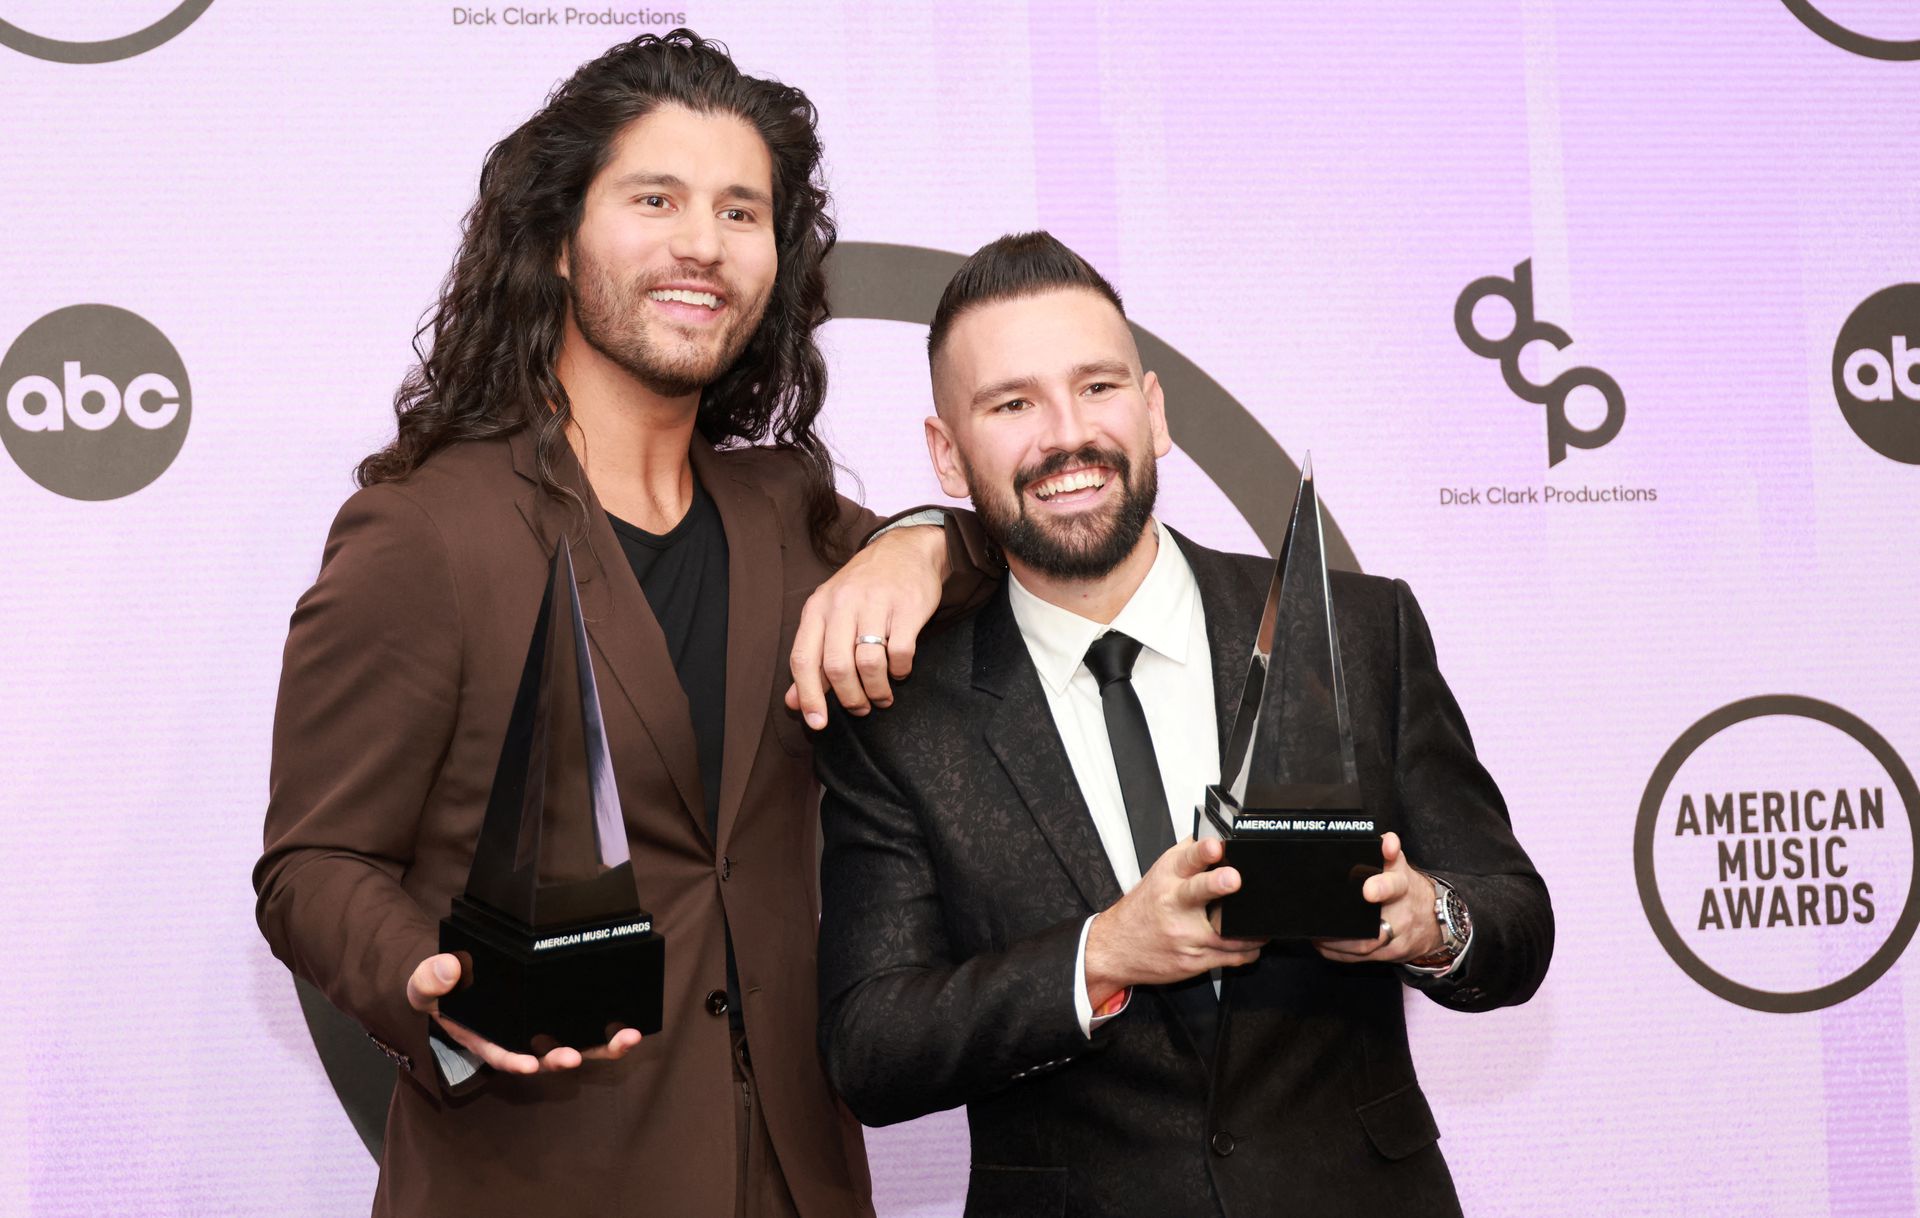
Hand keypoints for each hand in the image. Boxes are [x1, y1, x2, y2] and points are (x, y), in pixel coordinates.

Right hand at [405, 952, 641, 1074]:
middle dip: (562, 1059)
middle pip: (544, 1056)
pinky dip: (605, 1028)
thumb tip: (447, 968)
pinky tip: (630, 1025)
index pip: (499, 1053)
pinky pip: (583, 1027)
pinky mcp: (557, 1016)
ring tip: (626, 1039)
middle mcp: (515, 1039)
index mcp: (483, 1036)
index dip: (512, 1060)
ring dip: (600, 1047)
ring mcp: (538, 1031)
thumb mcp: (423, 984)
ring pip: (572, 1046)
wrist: (454, 980)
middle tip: (575, 1057)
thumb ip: (429, 980)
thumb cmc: (439, 989)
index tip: (526, 1064)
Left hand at [785, 524, 947, 726]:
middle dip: (849, 698)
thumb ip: (811, 658)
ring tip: (881, 697)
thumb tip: (793, 702)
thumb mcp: (828, 615)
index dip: (808, 696)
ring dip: (876, 690)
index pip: (803, 659)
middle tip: (860, 709)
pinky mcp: (907, 606)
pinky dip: (900, 671)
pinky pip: (900, 651)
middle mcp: (842, 604)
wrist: (904, 550)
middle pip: (836, 666)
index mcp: (817, 608)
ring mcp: (875, 603)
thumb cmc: (862, 589)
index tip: (818, 723)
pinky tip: (900, 671)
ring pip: (868, 663)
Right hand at [1083, 837, 1266, 1006]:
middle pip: (1199, 891)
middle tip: (1232, 879)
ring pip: (1227, 933)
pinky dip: (1249, 949)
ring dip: (1252, 928)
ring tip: (1264, 923)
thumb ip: (1189, 855)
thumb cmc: (1143, 909)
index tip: (1215, 846)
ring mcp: (1185, 935)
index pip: (1187, 859)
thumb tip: (1218, 834)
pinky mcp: (1195, 960)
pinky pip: (1232, 957)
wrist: (1117, 947)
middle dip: (1217, 884)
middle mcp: (1175, 904)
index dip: (1202, 851)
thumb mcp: (1160, 874)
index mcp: (1168, 878)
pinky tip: (1253, 942)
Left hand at [1314, 832, 1441, 964]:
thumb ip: (1388, 848)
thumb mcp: (1398, 865)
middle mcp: (1401, 914)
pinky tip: (1323, 944)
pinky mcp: (1391, 954)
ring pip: (1366, 946)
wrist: (1432, 918)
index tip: (1367, 890)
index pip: (1394, 885)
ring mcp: (1397, 937)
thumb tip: (1388, 840)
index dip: (1382, 887)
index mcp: (1401, 885)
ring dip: (1337, 942)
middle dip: (1349, 931)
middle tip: (1322, 922)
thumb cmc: (1404, 887)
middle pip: (1377, 927)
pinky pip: (1363, 958)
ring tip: (1316, 933)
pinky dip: (1339, 952)